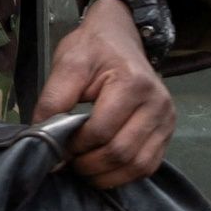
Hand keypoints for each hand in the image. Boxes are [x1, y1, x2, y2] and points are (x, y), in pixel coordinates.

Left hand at [31, 0, 175, 187]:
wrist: (120, 35)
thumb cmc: (93, 48)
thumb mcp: (67, 65)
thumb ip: (53, 102)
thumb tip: (44, 142)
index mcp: (132, 83)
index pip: (101, 131)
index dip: (75, 147)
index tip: (57, 148)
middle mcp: (157, 103)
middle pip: (121, 153)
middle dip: (89, 165)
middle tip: (68, 161)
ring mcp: (166, 119)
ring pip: (137, 166)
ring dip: (106, 175)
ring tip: (83, 167)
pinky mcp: (167, 131)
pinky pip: (148, 166)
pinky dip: (123, 174)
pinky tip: (103, 168)